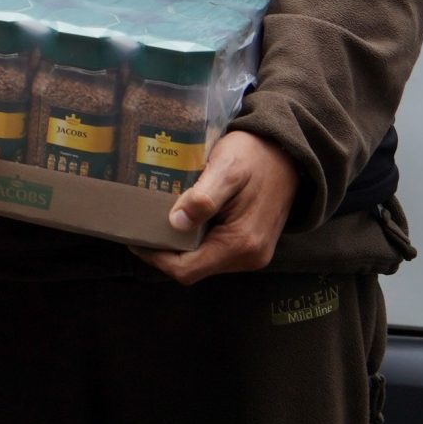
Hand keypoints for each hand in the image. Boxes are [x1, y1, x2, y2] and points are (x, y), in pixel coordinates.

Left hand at [133, 131, 298, 284]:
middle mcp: (249, 257)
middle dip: (164, 251)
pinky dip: (193, 240)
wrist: (287, 154)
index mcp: (241, 244)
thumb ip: (203, 198)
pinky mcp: (250, 245)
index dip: (156, 258)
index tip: (135, 238)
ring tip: (156, 221)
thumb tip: (175, 222)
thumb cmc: (255, 157)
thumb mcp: (226, 169)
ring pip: (202, 261)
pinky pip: (213, 251)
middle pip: (192, 268)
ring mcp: (251, 254)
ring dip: (178, 246)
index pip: (186, 269)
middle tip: (141, 227)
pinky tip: (180, 219)